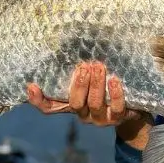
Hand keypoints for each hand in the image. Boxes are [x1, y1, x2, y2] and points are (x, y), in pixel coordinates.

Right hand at [27, 62, 147, 126]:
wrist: (131, 108)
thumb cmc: (105, 89)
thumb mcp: (89, 81)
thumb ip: (77, 71)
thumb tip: (67, 44)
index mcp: (71, 105)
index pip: (49, 107)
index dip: (39, 100)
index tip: (32, 86)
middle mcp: (83, 114)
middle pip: (74, 103)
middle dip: (79, 84)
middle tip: (84, 66)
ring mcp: (100, 118)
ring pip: (94, 104)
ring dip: (96, 84)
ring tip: (99, 66)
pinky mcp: (118, 118)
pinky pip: (116, 108)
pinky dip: (115, 93)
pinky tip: (114, 80)